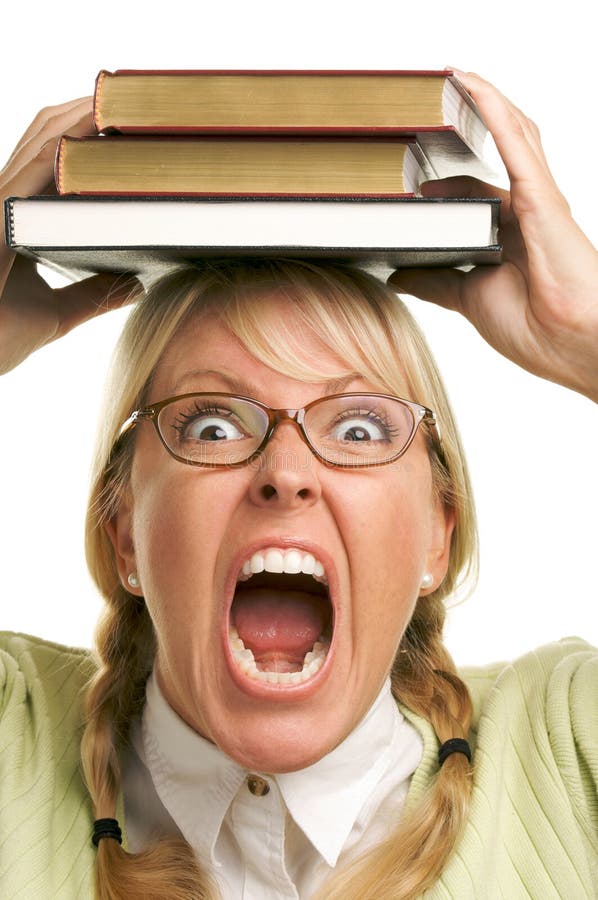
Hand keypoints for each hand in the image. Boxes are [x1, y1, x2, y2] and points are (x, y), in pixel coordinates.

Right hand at [0, 98, 141, 374]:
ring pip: (40, 142)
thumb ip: (93, 295)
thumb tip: (134, 284)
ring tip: (120, 99)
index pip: (49, 167)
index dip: (81, 138)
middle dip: (84, 116)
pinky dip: (65, 141)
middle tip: (129, 101)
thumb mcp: (57, 312)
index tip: (123, 126)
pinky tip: (95, 122)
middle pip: (45, 142)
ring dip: (80, 116)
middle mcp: (4, 203)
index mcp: (16, 221)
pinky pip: (34, 166)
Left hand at [388, 71, 597, 402]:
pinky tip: (470, 83)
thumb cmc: (533, 328)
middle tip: (412, 124)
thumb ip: (435, 283)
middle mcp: (521, 212)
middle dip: (451, 143)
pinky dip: (493, 108)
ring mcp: (534, 199)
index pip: (468, 195)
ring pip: (507, 136)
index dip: (437, 186)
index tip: (405, 184)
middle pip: (484, 162)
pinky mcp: (540, 194)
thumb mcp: (467, 299)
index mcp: (507, 237)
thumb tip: (397, 276)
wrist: (567, 343)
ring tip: (446, 79)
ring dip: (478, 104)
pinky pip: (515, 141)